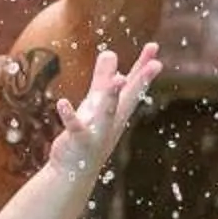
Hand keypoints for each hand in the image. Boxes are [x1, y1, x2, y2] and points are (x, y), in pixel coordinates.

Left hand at [48, 43, 161, 180]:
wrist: (72, 170)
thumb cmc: (87, 133)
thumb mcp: (94, 103)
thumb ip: (102, 78)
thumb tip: (110, 51)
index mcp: (117, 110)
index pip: (132, 85)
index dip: (143, 67)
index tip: (154, 48)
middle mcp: (112, 121)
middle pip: (128, 98)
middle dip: (141, 81)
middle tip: (156, 64)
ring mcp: (98, 132)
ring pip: (107, 113)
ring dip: (113, 97)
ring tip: (118, 79)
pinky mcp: (79, 141)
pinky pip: (75, 127)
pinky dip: (69, 116)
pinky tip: (62, 102)